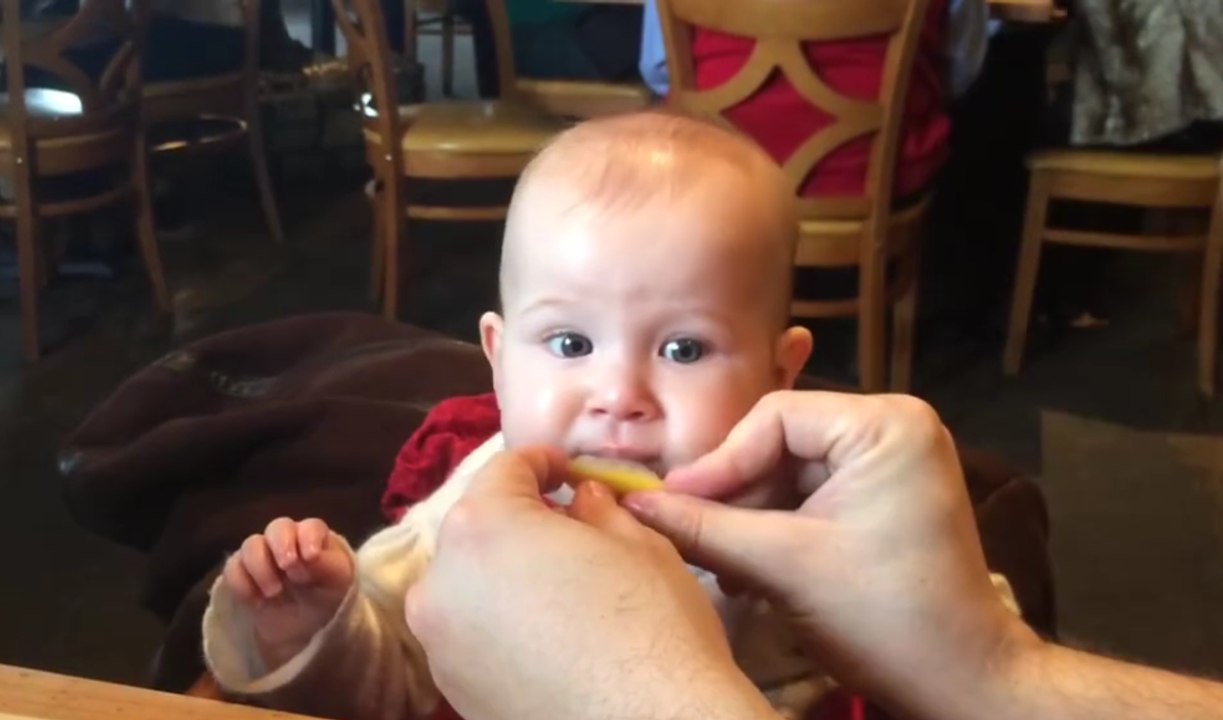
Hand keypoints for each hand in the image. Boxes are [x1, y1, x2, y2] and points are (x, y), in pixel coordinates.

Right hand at [223, 517, 354, 668]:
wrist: (305, 629)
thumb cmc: (328, 596)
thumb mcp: (339, 583)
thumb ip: (328, 565)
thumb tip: (311, 555)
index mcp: (315, 538)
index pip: (310, 527)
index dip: (308, 538)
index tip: (310, 557)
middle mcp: (287, 540)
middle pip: (278, 527)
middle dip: (282, 545)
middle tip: (287, 566)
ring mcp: (262, 555)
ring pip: (251, 545)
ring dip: (260, 566)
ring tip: (274, 593)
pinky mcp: (242, 573)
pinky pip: (232, 568)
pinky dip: (241, 583)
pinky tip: (256, 602)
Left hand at [405, 448, 775, 719]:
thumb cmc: (653, 629)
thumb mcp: (640, 545)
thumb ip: (597, 510)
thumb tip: (580, 500)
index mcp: (483, 527)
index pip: (504, 470)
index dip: (542, 462)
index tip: (568, 470)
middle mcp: (441, 582)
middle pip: (477, 528)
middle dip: (519, 520)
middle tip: (569, 527)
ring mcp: (440, 645)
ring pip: (468, 585)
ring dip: (504, 574)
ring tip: (559, 586)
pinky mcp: (453, 694)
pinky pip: (471, 636)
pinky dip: (500, 624)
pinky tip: (549, 635)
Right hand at [626, 392, 1035, 719]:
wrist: (960, 682)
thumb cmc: (884, 617)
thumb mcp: (784, 566)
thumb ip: (706, 528)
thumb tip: (635, 504)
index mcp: (887, 424)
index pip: (775, 418)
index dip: (719, 462)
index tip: (671, 502)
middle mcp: (895, 427)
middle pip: (781, 443)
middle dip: (735, 494)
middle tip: (688, 532)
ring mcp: (893, 462)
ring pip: (791, 472)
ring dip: (750, 517)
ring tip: (718, 561)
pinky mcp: (885, 496)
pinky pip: (813, 495)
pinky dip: (778, 528)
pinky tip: (747, 565)